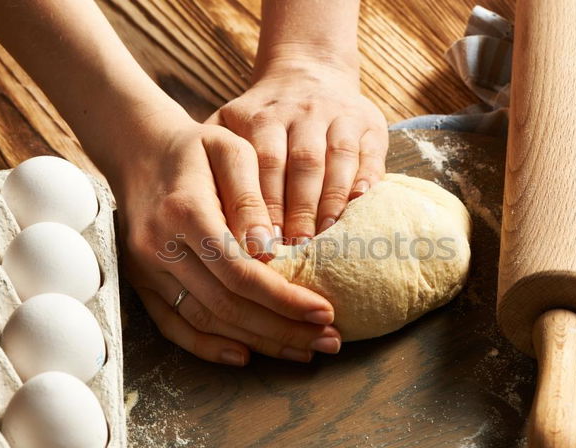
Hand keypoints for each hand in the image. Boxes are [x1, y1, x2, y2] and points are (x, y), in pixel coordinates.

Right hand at [108, 104, 340, 365]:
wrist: (139, 152)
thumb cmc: (195, 149)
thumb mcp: (230, 150)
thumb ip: (250, 195)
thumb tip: (270, 251)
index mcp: (185, 212)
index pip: (240, 271)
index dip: (284, 298)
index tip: (324, 312)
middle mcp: (160, 247)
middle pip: (227, 305)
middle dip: (282, 329)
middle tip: (328, 342)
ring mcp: (146, 270)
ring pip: (206, 320)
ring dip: (257, 342)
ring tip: (302, 351)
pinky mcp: (142, 282)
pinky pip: (173, 326)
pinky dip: (207, 347)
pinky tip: (244, 356)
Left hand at [208, 60, 387, 242]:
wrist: (308, 73)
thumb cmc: (262, 120)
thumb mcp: (228, 125)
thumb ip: (215, 161)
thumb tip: (206, 217)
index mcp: (262, 116)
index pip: (264, 162)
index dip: (266, 203)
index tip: (264, 240)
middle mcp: (301, 112)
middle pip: (303, 162)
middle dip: (300, 207)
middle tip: (296, 246)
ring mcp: (337, 115)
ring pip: (337, 156)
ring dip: (332, 198)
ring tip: (325, 234)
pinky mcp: (368, 123)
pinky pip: (369, 152)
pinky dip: (367, 178)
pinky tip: (359, 204)